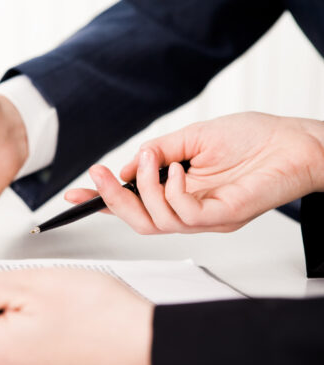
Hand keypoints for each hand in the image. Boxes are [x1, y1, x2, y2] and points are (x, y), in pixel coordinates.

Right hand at [65, 112, 323, 233]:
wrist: (293, 141)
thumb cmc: (250, 139)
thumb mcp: (191, 138)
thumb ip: (158, 153)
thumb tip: (127, 168)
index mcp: (177, 193)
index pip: (133, 204)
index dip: (102, 201)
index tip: (74, 194)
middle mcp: (187, 210)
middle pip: (138, 222)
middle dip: (111, 199)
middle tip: (99, 175)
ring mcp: (204, 218)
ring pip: (156, 222)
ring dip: (142, 191)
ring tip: (147, 160)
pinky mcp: (222, 217)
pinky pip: (184, 214)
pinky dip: (173, 190)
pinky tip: (179, 169)